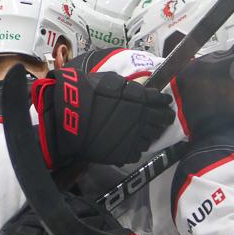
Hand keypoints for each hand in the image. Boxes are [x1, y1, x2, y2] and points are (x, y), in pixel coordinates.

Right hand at [31, 68, 173, 167]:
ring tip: (143, 131)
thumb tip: (139, 91)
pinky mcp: (125, 152)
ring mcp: (135, 137)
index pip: (161, 101)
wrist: (69, 117)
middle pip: (162, 120)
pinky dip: (136, 146)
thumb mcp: (109, 82)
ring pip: (151, 136)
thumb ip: (127, 88)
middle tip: (161, 119)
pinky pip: (138, 151)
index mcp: (140, 98)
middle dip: (163, 118)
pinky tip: (129, 142)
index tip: (164, 103)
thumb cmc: (85, 94)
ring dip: (150, 133)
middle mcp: (142, 118)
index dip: (163, 102)